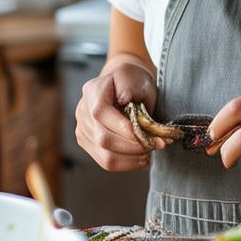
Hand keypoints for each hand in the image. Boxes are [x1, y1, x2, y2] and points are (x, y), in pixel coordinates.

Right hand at [75, 54, 160, 171]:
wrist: (125, 85)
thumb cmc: (133, 80)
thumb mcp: (135, 77)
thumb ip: (129, 87)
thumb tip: (123, 99)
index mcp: (92, 91)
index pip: (100, 113)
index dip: (122, 127)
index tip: (145, 134)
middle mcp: (83, 112)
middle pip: (103, 139)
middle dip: (133, 146)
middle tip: (157, 144)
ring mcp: (83, 130)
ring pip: (105, 156)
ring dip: (132, 158)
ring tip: (150, 152)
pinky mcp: (88, 144)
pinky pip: (106, 162)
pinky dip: (127, 163)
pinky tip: (141, 158)